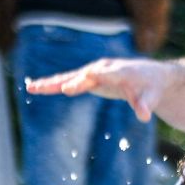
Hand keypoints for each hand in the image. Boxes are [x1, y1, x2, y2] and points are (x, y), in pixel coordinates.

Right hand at [28, 56, 168, 120]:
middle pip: (82, 75)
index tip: (79, 81)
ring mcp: (93, 73)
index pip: (105, 74)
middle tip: (54, 88)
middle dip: (69, 81)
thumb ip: (145, 104)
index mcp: (119, 72)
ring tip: (31, 88)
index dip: (93, 77)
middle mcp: (103, 69)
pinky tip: (34, 88)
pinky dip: (52, 84)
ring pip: (70, 77)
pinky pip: (68, 81)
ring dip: (51, 83)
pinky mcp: (88, 79)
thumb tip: (144, 116)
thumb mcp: (152, 97)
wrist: (150, 75)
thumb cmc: (151, 87)